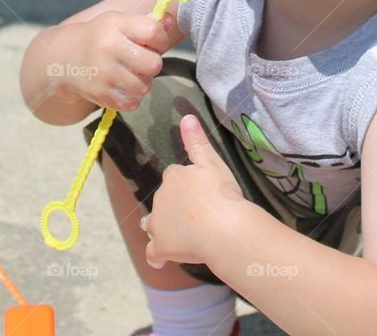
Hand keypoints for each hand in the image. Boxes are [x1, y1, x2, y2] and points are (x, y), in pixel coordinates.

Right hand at [51, 10, 175, 111]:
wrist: (65, 58)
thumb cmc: (103, 37)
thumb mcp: (120, 23)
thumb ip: (148, 24)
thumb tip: (170, 20)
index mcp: (116, 25)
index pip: (154, 32)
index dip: (160, 40)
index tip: (152, 43)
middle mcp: (108, 48)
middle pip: (153, 64)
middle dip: (152, 64)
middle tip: (142, 62)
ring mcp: (103, 73)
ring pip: (144, 86)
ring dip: (143, 82)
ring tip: (132, 74)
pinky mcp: (100, 95)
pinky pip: (132, 103)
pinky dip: (132, 97)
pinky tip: (122, 86)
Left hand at [142, 114, 245, 268]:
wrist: (223, 228)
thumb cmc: (221, 193)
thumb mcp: (212, 163)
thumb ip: (197, 141)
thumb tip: (186, 116)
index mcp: (173, 177)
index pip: (175, 176)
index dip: (186, 183)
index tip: (199, 190)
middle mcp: (160, 198)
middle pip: (164, 200)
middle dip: (174, 205)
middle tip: (197, 214)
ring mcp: (159, 224)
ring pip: (153, 224)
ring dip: (158, 226)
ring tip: (170, 232)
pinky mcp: (161, 247)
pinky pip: (153, 251)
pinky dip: (156, 255)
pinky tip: (158, 259)